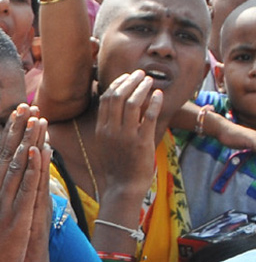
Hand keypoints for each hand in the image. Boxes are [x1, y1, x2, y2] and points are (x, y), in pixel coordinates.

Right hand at [0, 106, 49, 261]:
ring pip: (17, 166)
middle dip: (17, 129)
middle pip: (6, 154)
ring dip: (28, 141)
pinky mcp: (16, 217)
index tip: (16, 115)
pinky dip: (33, 168)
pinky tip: (38, 151)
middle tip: (27, 106)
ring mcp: (2, 205)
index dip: (8, 134)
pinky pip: (26, 188)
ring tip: (37, 120)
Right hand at [95, 71, 161, 199]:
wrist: (122, 187)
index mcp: (102, 129)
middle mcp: (111, 130)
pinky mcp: (141, 142)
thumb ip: (111, 126)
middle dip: (129, 81)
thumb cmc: (117, 167)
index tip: (126, 78)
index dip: (116, 84)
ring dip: (141, 88)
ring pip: (131, 103)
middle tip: (140, 74)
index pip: (106, 99)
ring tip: (149, 80)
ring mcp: (126, 136)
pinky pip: (148, 116)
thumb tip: (120, 108)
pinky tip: (159, 95)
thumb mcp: (107, 144)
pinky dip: (154, 102)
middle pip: (117, 96)